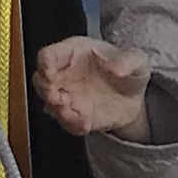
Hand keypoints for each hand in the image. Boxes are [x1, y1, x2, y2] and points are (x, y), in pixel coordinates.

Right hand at [34, 36, 150, 139]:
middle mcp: (65, 75)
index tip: (50, 71)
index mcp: (74, 53)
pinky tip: (85, 123)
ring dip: (57, 109)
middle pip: (41, 80)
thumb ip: (127, 60)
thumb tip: (114, 67)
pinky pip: (67, 122)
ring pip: (49, 103)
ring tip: (69, 110)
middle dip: (45, 89)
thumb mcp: (137, 59)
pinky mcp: (74, 115)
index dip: (45, 62)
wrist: (134, 97)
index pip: (49, 54)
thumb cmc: (128, 71)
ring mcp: (67, 96)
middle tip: (56, 95)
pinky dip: (73, 124)